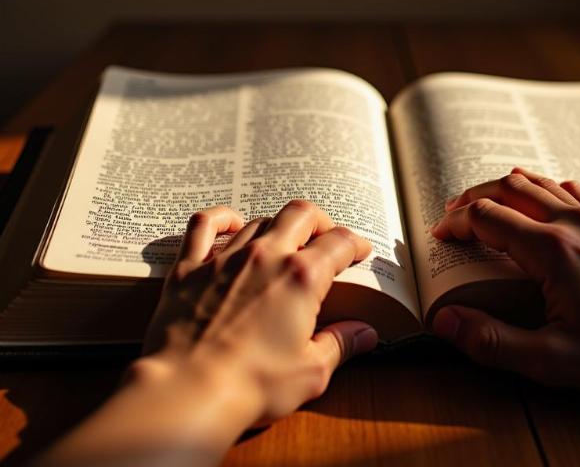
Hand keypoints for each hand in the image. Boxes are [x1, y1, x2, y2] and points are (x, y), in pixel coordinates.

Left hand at [137, 200, 377, 426]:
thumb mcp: (311, 372)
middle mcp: (267, 256)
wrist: (187, 392)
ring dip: (277, 227)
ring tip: (283, 243)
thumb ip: (340, 345)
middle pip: (301, 214)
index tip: (359, 251)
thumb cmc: (251, 386)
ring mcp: (226, 258)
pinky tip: (231, 222)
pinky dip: (220, 218)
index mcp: (301, 277)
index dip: (355, 244)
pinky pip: (204, 225)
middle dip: (320, 222)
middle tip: (325, 238)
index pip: (339, 243)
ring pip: (260, 220)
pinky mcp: (190, 268)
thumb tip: (365, 334)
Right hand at [430, 168, 579, 397]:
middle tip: (453, 213)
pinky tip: (546, 199)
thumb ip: (494, 341)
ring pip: (541, 182)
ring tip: (487, 201)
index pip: (487, 218)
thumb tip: (444, 322)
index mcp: (551, 250)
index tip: (440, 235)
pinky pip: (575, 190)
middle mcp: (573, 222)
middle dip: (474, 196)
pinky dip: (547, 188)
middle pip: (509, 188)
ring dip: (506, 187)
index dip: (456, 223)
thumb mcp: (556, 362)